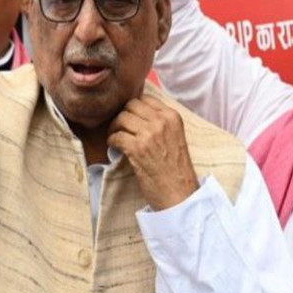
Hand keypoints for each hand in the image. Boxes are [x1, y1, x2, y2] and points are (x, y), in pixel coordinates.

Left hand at [108, 93, 201, 210]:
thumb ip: (161, 123)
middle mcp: (161, 121)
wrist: (179, 193)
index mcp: (172, 117)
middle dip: (122, 116)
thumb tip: (138, 114)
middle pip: (131, 106)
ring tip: (116, 139)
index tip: (131, 119)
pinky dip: (112, 142)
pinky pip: (116, 136)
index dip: (134, 109)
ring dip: (114, 128)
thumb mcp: (176, 137)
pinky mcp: (137, 148)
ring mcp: (149, 134)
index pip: (146, 99)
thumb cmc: (176, 169)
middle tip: (120, 129)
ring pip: (121, 119)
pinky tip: (115, 148)